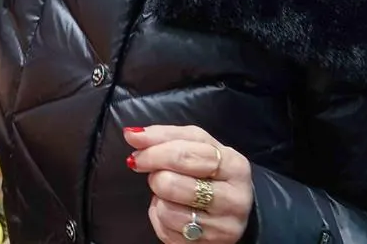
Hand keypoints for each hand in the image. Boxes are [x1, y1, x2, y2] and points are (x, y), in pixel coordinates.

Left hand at [124, 125, 252, 243]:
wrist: (231, 204)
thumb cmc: (209, 169)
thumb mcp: (195, 144)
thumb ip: (164, 136)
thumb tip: (132, 135)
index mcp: (234, 166)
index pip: (185, 155)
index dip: (154, 153)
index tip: (136, 152)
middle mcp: (234, 200)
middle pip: (172, 184)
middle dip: (155, 176)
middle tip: (155, 173)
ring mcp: (222, 228)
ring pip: (167, 210)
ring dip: (159, 198)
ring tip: (169, 192)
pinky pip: (166, 231)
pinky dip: (160, 217)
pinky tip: (173, 209)